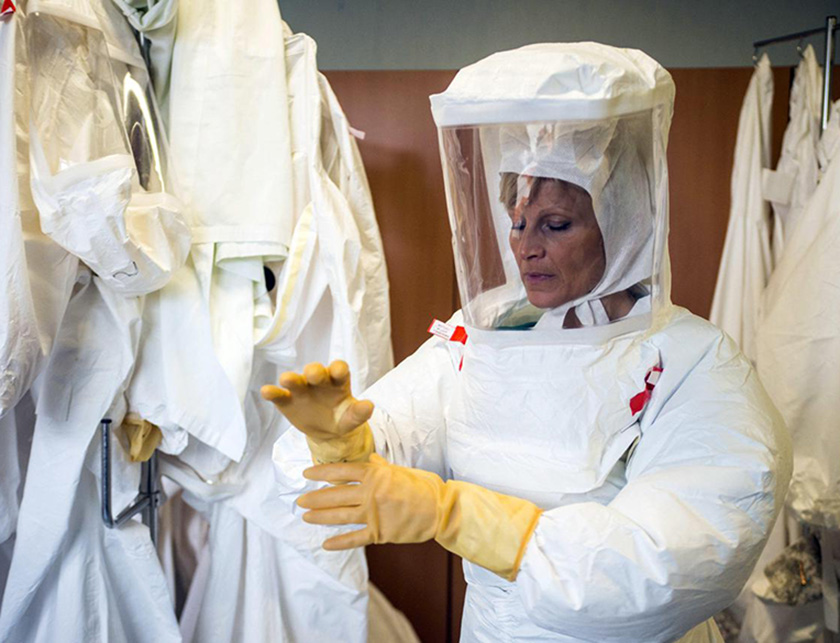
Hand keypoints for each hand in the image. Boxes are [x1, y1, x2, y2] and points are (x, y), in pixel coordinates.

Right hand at [261, 360, 372, 441]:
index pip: (338, 369)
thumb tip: (369, 406)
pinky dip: (272, 392)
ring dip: (291, 378)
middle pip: (315, 371)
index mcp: (337, 381)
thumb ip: (360, 413)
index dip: (338, 368)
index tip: (338, 371)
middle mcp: (318, 381)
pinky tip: (266, 391)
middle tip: (313, 373)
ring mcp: (301, 389)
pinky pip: (278, 395)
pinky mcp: (286, 401)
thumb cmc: (343, 418)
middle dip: (314, 371)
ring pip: (295, 380)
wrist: (328, 432)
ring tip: (287, 380)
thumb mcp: (353, 418)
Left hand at [297, 454, 441, 549]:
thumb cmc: (423, 486)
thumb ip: (381, 467)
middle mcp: (371, 493)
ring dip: (320, 517)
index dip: (321, 472)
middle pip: (336, 495)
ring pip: (340, 516)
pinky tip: (325, 544)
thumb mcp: (401, 470)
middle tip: (300, 500)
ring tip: (306, 517)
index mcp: (375, 474)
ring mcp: (374, 514)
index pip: (341, 470)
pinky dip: (339, 542)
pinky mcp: (380, 533)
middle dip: (315, 498)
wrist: (440, 509)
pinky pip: (355, 538)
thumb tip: (371, 458)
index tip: (306, 474)